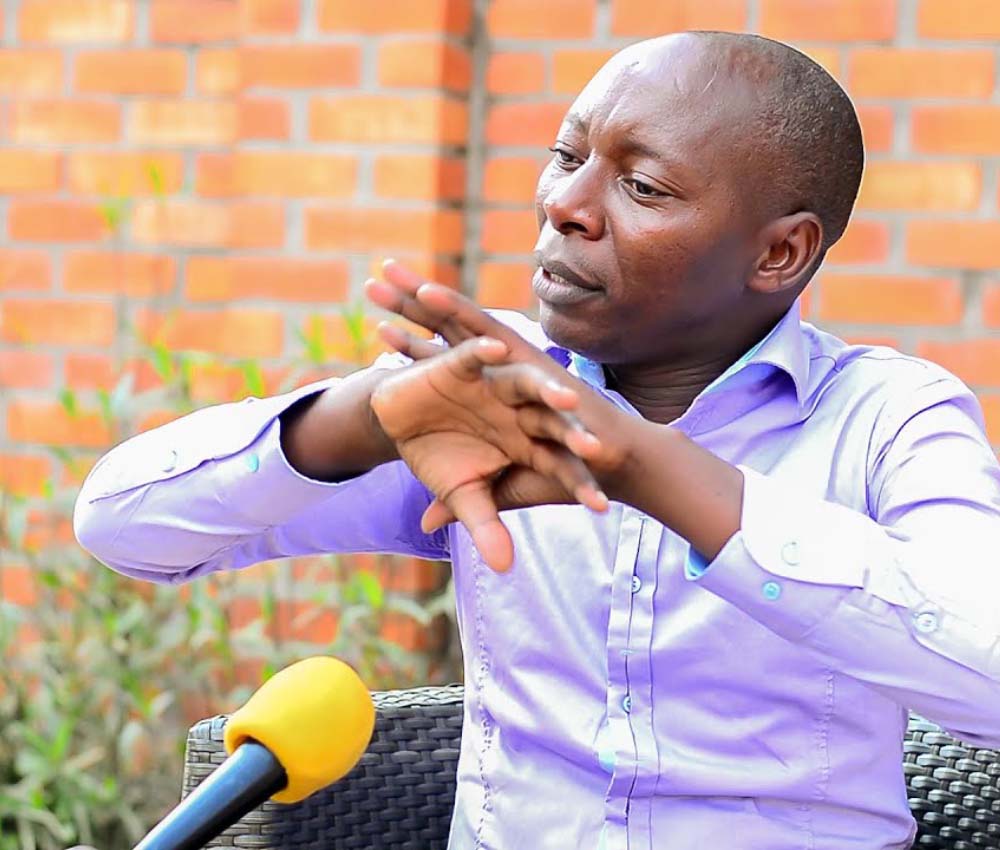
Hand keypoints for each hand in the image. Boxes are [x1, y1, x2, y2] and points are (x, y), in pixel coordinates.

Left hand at [365, 261, 634, 491]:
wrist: (605, 470)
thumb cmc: (558, 478)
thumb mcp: (495, 490)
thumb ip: (460, 501)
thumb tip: (425, 520)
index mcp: (487, 397)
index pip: (442, 365)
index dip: (411, 347)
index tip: (380, 328)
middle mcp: (494, 373)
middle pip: (444, 333)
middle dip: (409, 306)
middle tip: (372, 280)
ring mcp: (508, 363)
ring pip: (458, 322)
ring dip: (421, 297)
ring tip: (384, 271)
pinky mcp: (523, 358)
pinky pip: (482, 329)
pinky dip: (454, 309)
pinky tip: (425, 291)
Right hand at [370, 335, 608, 570]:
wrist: (399, 421)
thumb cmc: (441, 458)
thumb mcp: (464, 496)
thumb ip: (486, 526)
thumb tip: (504, 568)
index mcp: (527, 444)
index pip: (561, 465)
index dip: (579, 484)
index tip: (599, 507)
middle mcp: (519, 412)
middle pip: (555, 423)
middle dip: (574, 435)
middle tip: (596, 450)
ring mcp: (495, 386)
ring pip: (528, 384)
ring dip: (546, 389)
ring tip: (564, 400)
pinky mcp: (462, 364)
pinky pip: (477, 356)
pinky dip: (484, 352)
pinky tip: (496, 349)